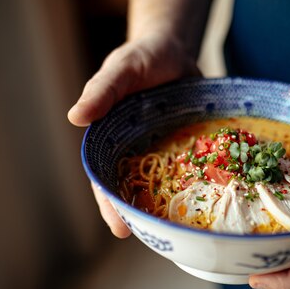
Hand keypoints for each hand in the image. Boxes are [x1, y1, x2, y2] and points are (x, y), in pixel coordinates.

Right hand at [68, 33, 200, 236]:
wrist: (175, 49)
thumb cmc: (141, 58)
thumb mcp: (121, 69)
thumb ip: (102, 91)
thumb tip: (75, 117)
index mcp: (111, 140)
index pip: (105, 178)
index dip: (110, 204)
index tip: (120, 228)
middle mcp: (136, 151)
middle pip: (135, 190)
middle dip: (144, 215)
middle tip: (158, 239)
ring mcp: (164, 151)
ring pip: (165, 186)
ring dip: (172, 207)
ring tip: (186, 231)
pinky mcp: (188, 145)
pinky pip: (193, 169)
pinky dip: (200, 184)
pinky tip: (213, 200)